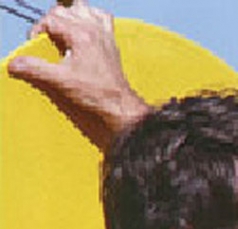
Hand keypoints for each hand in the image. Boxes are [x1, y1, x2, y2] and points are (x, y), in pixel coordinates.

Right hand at [7, 0, 148, 144]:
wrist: (119, 106)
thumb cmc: (96, 94)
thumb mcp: (60, 81)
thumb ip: (35, 69)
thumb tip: (15, 64)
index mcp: (81, 35)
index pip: (51, 18)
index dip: (39, 30)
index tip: (37, 44)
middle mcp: (94, 30)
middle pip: (64, 10)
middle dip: (51, 22)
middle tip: (49, 41)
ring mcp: (104, 34)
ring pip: (83, 8)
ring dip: (70, 16)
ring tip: (64, 33)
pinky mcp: (111, 42)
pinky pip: (102, 17)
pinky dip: (92, 18)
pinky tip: (84, 30)